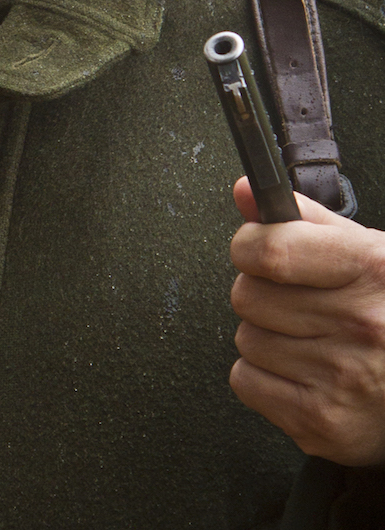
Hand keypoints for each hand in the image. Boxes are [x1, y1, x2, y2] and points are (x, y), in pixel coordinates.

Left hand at [229, 176, 384, 466]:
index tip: (254, 249)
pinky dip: (262, 377)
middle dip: (261, 293)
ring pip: (245, 339)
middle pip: (248, 295)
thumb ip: (303, 219)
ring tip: (307, 338)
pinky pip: (245, 382)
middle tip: (294, 301)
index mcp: (370, 270)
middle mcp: (361, 324)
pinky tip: (300, 370)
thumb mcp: (366, 252)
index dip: (249, 245)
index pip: (271, 251)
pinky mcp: (323, 422)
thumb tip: (245, 192)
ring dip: (265, 337)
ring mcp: (342, 377)